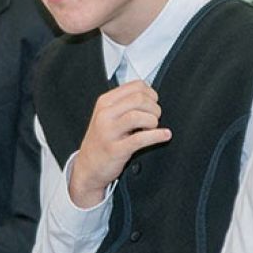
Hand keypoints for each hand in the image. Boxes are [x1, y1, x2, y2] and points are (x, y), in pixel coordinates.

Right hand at [70, 81, 172, 207]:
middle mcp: (105, 114)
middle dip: (154, 108)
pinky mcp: (116, 149)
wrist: (87, 167)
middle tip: (154, 118)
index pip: (135, 86)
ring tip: (153, 128)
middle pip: (139, 99)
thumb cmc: (101, 140)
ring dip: (153, 121)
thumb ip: (125, 104)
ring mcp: (109, 132)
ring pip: (139, 116)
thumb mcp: (107, 116)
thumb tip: (151, 97)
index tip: (154, 103)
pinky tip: (164, 135)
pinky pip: (140, 139)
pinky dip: (157, 136)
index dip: (151, 93)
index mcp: (105, 102)